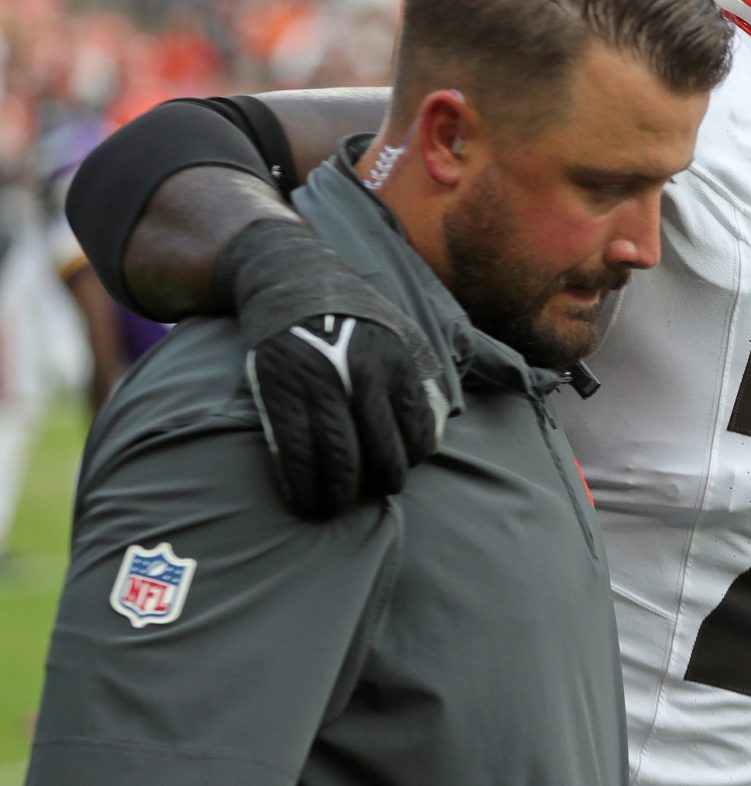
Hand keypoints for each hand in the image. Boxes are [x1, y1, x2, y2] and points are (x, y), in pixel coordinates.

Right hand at [220, 218, 449, 518]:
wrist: (291, 279)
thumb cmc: (353, 313)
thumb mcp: (401, 330)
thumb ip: (419, 376)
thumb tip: (437, 425)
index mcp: (398, 363)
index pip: (418, 433)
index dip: (412, 459)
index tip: (401, 466)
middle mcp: (363, 376)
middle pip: (382, 456)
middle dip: (380, 484)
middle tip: (371, 492)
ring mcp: (319, 386)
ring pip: (339, 462)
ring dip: (339, 496)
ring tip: (335, 506)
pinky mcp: (279, 393)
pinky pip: (295, 454)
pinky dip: (303, 486)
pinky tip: (305, 500)